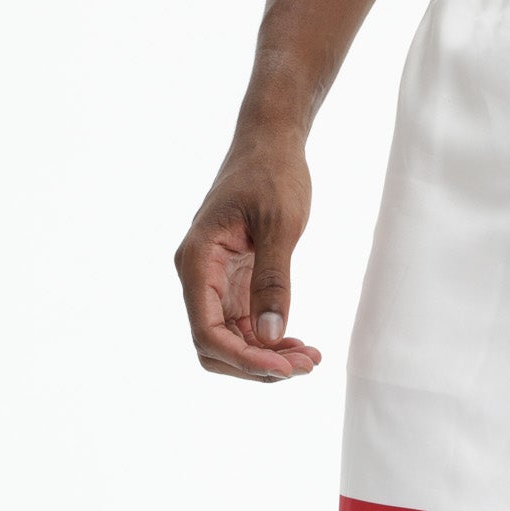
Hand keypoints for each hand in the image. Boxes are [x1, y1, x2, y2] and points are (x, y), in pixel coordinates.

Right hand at [174, 139, 323, 380]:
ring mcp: (216, 283)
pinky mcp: (234, 285)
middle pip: (215, 347)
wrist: (270, 143)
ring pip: (232, 343)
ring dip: (268, 358)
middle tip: (307, 365)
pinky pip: (246, 328)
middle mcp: (199, 277)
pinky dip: (271, 343)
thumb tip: (269, 335)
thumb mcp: (279, 225)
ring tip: (311, 358)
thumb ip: (273, 280)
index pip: (206, 332)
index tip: (286, 368)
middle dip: (257, 365)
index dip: (243, 359)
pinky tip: (301, 345)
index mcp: (198, 260)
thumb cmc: (272, 173)